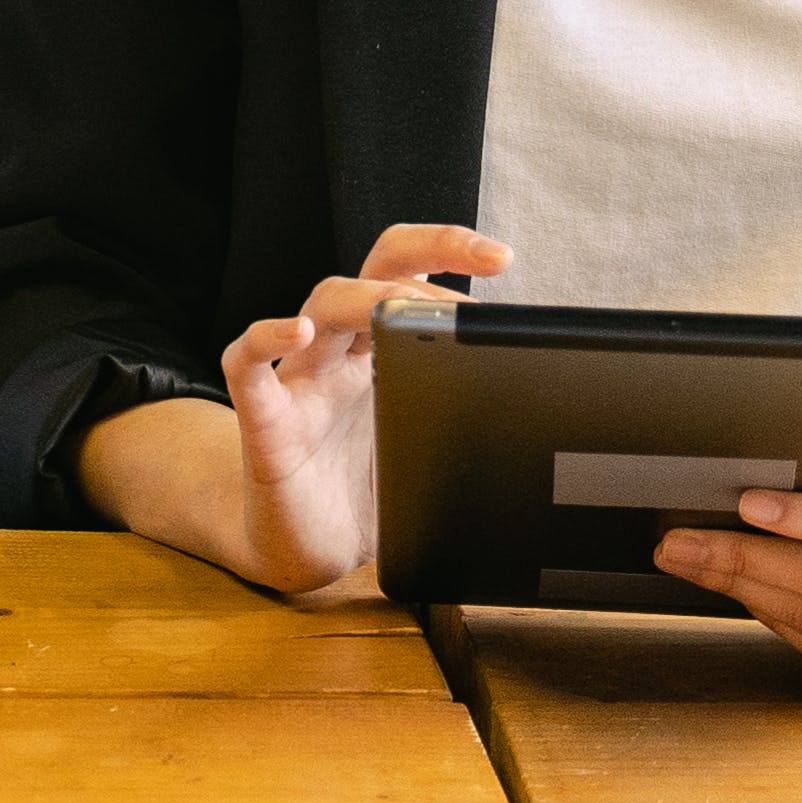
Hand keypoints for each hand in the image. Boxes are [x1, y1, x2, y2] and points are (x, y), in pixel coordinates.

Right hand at [210, 223, 508, 594]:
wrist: (309, 553)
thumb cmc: (370, 500)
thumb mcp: (434, 455)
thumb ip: (472, 429)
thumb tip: (555, 444)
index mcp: (384, 355)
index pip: (412, 278)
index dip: (451, 253)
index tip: (502, 258)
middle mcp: (343, 354)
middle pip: (374, 271)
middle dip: (428, 249)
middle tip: (483, 260)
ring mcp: (302, 380)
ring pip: (323, 305)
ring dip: (367, 297)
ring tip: (403, 307)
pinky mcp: (265, 419)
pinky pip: (246, 362)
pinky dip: (266, 339)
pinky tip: (297, 332)